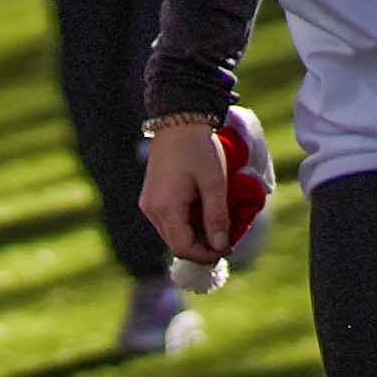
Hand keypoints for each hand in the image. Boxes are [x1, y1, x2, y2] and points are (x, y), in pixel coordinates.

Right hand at [139, 115, 241, 267]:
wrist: (178, 121)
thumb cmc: (198, 150)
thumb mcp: (214, 184)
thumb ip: (217, 217)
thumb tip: (221, 247)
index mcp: (166, 208)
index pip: (183, 248)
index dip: (206, 255)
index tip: (228, 250)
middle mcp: (152, 210)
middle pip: (175, 244)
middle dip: (201, 248)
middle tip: (226, 242)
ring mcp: (148, 204)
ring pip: (171, 234)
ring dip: (194, 237)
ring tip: (217, 227)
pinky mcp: (151, 197)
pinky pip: (168, 221)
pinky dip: (186, 225)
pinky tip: (202, 214)